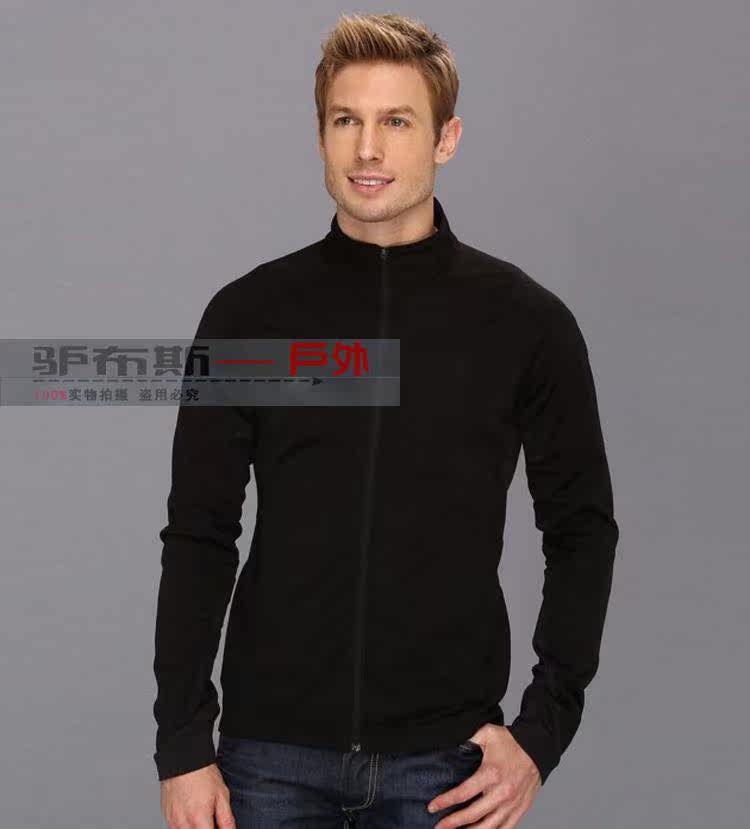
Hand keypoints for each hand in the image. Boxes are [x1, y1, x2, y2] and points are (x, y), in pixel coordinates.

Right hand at [159, 763, 235, 828]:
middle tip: (212, 820)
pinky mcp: (166, 817)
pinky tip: (192, 813)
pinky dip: (186, 825)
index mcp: (199, 819)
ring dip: (196, 828)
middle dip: (205, 828)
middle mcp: (183, 823)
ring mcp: (172, 821)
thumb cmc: (202, 774)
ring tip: (202, 815)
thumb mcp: (222, 795)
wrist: (183, 759)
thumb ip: (226, 819)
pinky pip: (176, 828)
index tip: (218, 826)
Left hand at [426, 724, 541, 827]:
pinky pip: (505, 828)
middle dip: (452, 823)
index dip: (445, 802)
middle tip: (438, 827)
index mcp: (490, 774)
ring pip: (488, 827)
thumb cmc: (512, 741)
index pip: (463, 793)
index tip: (432, 807)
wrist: (538, 748)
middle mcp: (501, 793)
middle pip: (472, 815)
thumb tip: (454, 750)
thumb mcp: (487, 733)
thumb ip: (469, 741)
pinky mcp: (520, 809)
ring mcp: (511, 804)